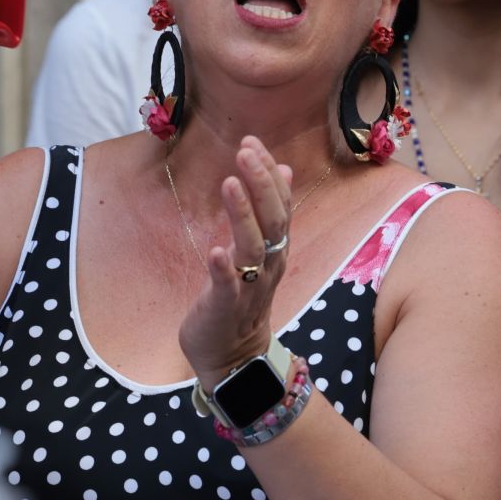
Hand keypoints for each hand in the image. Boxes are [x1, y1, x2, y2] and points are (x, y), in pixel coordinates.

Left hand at [177, 137, 296, 390]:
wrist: (233, 357)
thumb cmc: (241, 297)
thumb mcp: (259, 250)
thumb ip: (270, 212)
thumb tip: (284, 169)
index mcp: (275, 249)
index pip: (279, 204)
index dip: (268, 173)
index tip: (252, 142)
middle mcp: (268, 265)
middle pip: (272, 220)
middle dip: (260, 184)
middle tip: (245, 151)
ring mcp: (249, 287)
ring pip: (253, 248)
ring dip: (242, 215)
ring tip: (230, 183)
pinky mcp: (226, 308)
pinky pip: (228, 287)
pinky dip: (224, 269)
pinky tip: (216, 250)